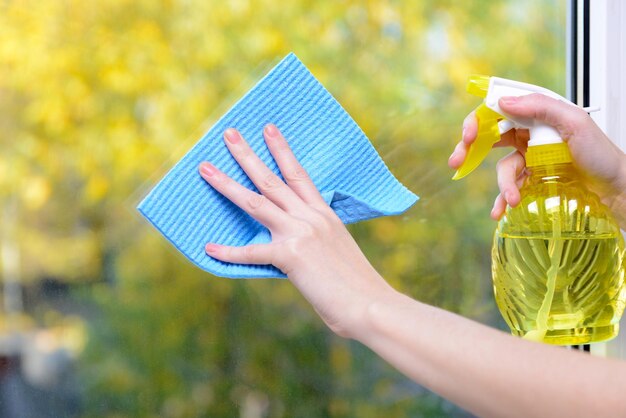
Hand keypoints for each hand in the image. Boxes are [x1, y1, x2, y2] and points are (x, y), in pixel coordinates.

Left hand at [198, 124, 393, 337]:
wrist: (369, 304)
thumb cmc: (356, 285)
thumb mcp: (337, 250)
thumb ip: (315, 240)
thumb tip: (298, 246)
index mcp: (324, 214)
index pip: (299, 174)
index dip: (282, 150)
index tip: (268, 129)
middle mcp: (311, 217)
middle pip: (271, 179)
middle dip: (247, 155)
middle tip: (229, 133)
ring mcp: (300, 233)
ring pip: (256, 202)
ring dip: (227, 184)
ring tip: (205, 168)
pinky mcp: (291, 256)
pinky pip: (252, 252)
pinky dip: (229, 252)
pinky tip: (210, 248)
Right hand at [448, 94, 625, 227]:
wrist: (616, 190)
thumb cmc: (602, 155)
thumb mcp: (574, 123)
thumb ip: (540, 107)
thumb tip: (502, 102)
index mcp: (538, 115)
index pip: (498, 110)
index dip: (478, 120)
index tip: (469, 136)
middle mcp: (531, 134)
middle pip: (490, 137)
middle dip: (470, 149)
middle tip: (457, 162)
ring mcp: (530, 159)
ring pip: (502, 168)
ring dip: (503, 184)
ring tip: (512, 200)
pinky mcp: (532, 181)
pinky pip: (509, 188)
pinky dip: (502, 199)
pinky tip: (500, 210)